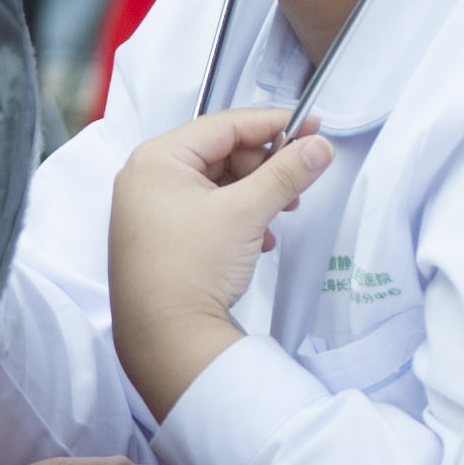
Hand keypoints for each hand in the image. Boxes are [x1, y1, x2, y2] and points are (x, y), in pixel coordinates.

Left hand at [106, 107, 334, 415]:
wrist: (166, 340)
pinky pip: (206, 211)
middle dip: (264, 167)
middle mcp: (145, 179)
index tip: (310, 127)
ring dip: (254, 194)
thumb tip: (318, 146)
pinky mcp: (160, 239)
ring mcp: (149, 211)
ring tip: (281, 212)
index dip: (271, 125)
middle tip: (297, 181)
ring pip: (216, 184)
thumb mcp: (246, 212)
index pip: (223, 124)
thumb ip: (286, 173)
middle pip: (220, 152)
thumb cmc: (189, 270)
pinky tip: (260, 239)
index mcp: (156, 159)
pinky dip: (237, 217)